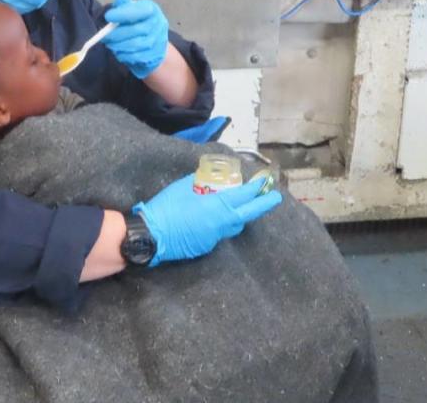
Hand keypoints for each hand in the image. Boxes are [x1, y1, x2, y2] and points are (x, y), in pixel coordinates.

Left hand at [103, 0, 168, 78]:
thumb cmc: (138, 22)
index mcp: (151, 9)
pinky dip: (124, 55)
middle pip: (136, 30)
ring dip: (119, 45)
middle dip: (117, 34)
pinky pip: (137, 57)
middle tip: (105, 36)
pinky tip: (118, 51)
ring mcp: (158, 40)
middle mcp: (158, 24)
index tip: (108, 16)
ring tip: (110, 44)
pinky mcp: (155, 54)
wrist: (154, 40)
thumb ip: (125, 4)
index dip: (122, 14)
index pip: (138, 11)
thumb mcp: (131, 9)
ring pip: (136, 45)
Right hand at [133, 174, 282, 266]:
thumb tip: (206, 179)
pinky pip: (219, 233)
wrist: (151, 235)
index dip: (255, 188)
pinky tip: (210, 218)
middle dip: (263, 204)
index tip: (265, 182)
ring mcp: (214, 237)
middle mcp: (221, 224)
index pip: (243, 196)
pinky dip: (220, 224)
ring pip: (233, 225)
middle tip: (275, 197)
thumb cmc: (166, 207)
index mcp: (216, 206)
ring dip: (239, 215)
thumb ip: (199, 183)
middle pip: (248, 214)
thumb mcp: (182, 187)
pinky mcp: (206, 246)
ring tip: (238, 205)